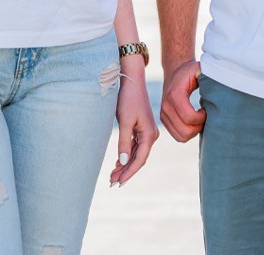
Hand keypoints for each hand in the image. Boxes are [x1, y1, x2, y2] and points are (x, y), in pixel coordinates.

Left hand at [110, 71, 158, 185]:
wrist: (131, 80)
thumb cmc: (128, 99)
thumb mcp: (125, 121)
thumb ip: (124, 142)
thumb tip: (124, 162)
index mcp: (149, 134)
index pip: (140, 159)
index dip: (129, 173)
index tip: (118, 183)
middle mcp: (150, 135)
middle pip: (138, 158)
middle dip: (126, 171)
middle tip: (112, 182)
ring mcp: (146, 132)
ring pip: (136, 154)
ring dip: (125, 165)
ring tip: (112, 176)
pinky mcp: (140, 128)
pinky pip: (134, 146)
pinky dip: (126, 155)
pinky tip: (118, 163)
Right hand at [159, 59, 205, 142]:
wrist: (176, 72)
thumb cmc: (191, 72)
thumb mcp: (200, 69)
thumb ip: (209, 73)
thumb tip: (220, 80)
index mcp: (175, 94)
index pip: (189, 117)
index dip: (202, 118)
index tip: (206, 109)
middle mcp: (166, 106)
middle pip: (185, 131)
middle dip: (199, 127)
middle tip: (204, 116)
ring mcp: (163, 114)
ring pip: (181, 137)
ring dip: (194, 132)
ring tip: (199, 119)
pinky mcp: (164, 119)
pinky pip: (177, 136)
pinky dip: (188, 133)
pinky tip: (193, 121)